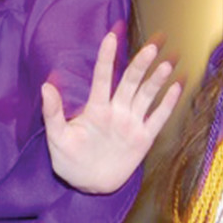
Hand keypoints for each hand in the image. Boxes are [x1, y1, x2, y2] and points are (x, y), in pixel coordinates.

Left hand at [43, 32, 182, 194]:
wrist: (88, 185)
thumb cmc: (69, 160)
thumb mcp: (56, 137)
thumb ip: (52, 113)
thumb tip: (45, 86)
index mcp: (96, 109)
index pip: (103, 78)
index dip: (107, 58)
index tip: (111, 36)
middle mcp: (116, 111)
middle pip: (131, 82)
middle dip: (141, 63)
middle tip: (153, 45)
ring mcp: (131, 123)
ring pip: (147, 96)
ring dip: (157, 79)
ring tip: (167, 62)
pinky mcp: (143, 138)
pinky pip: (158, 118)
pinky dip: (168, 103)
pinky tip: (177, 86)